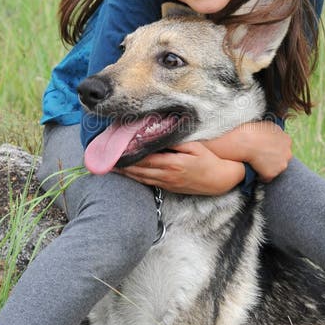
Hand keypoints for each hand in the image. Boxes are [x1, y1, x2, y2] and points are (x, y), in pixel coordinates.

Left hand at [119, 142, 245, 194]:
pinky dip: (135, 178)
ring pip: (141, 178)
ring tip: (110, 168)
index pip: (144, 158)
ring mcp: (167, 183)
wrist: (220, 179)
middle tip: (104, 159)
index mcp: (172, 163)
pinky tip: (127, 174)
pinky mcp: (169, 188)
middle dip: (121, 166)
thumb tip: (158, 136)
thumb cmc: (209, 159)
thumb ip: (175, 142)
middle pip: (138, 170)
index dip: (128, 155)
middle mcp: (167, 175)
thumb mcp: (195, 146)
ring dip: (125, 174)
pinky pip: (148, 183)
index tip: (115, 150)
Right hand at [202, 121, 291, 182]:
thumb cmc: (250, 130)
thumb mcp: (265, 124)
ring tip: (254, 162)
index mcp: (286, 139)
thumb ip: (271, 130)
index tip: (264, 149)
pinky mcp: (272, 173)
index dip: (272, 148)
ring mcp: (281, 164)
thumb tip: (267, 131)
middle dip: (272, 158)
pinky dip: (260, 175)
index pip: (282, 147)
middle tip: (259, 156)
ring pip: (275, 168)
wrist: (244, 140)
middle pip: (282, 158)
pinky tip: (252, 168)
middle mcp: (288, 152)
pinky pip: (266, 177)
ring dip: (266, 167)